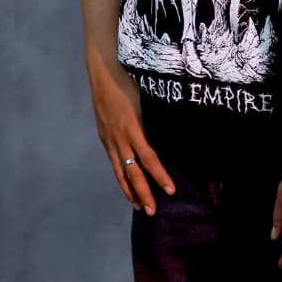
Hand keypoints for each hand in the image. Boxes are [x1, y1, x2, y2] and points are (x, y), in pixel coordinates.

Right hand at [87, 53, 174, 215]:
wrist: (104, 70)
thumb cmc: (131, 80)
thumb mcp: (148, 99)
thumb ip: (158, 118)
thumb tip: (178, 134)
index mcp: (133, 127)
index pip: (149, 158)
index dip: (160, 175)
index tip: (170, 190)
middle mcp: (119, 137)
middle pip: (132, 172)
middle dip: (142, 193)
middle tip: (152, 211)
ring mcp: (109, 138)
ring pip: (119, 171)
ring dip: (129, 190)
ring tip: (139, 206)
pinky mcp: (104, 136)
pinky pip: (113, 162)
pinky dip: (120, 177)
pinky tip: (126, 185)